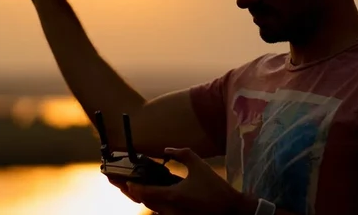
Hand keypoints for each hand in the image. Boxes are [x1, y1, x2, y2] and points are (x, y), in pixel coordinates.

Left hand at [125, 148, 254, 214]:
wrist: (231, 210)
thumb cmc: (215, 188)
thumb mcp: (199, 165)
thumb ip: (182, 154)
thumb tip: (167, 149)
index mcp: (171, 195)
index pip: (144, 192)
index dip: (132, 187)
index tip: (127, 181)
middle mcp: (169, 210)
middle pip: (146, 202)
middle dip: (136, 193)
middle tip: (129, 184)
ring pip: (154, 209)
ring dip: (147, 199)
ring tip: (142, 188)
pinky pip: (164, 212)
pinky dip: (158, 204)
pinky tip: (158, 196)